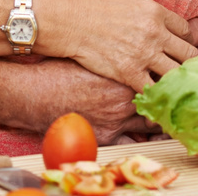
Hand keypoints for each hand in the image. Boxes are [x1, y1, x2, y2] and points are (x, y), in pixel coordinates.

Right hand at [24, 58, 158, 144]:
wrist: (35, 93)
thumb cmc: (58, 71)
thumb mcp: (88, 59)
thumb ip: (112, 62)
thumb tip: (126, 57)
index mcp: (122, 77)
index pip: (157, 81)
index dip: (161, 81)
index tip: (161, 79)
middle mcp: (124, 100)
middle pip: (157, 103)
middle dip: (160, 101)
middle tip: (162, 98)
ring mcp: (117, 120)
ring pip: (149, 123)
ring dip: (151, 119)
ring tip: (152, 114)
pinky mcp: (106, 136)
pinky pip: (131, 140)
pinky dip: (135, 136)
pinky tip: (135, 132)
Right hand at [41, 0, 197, 93]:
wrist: (71, 21)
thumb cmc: (95, 10)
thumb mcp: (129, 3)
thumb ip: (151, 16)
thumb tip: (165, 29)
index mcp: (155, 12)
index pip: (186, 31)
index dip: (185, 41)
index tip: (179, 49)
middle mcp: (154, 32)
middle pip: (189, 54)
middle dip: (188, 63)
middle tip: (184, 70)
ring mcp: (143, 54)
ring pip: (177, 74)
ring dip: (177, 81)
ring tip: (176, 87)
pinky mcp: (130, 72)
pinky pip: (155, 89)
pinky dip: (159, 95)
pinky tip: (159, 98)